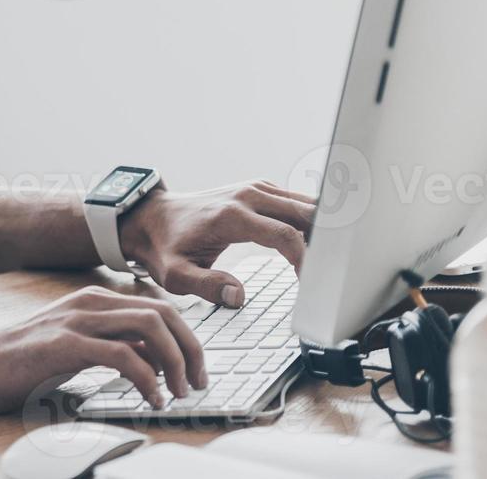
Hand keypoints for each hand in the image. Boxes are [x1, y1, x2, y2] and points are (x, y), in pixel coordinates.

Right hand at [0, 286, 206, 412]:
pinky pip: (124, 356)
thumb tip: (156, 359)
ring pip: (150, 327)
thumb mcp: (76, 345)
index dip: (187, 337)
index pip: (160, 307)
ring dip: (176, 362)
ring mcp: (78, 321)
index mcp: (94, 300)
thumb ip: (113, 343)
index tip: (196, 369)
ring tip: (180, 392)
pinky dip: (148, 379)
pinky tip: (152, 398)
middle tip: (198, 382)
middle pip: (164, 313)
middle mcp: (90, 303)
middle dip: (191, 348)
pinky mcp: (67, 345)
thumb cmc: (24, 362)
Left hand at [118, 180, 315, 307]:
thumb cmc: (164, 247)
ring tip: (331, 261)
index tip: (311, 286)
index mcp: (232, 216)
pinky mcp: (258, 189)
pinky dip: (310, 220)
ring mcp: (254, 188)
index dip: (306, 262)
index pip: (286, 236)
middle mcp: (247, 195)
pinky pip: (294, 201)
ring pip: (304, 204)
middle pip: (305, 214)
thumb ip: (207, 286)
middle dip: (326, 242)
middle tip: (336, 272)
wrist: (151, 218)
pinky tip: (318, 243)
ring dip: (322, 229)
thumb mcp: (175, 275)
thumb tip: (240, 297)